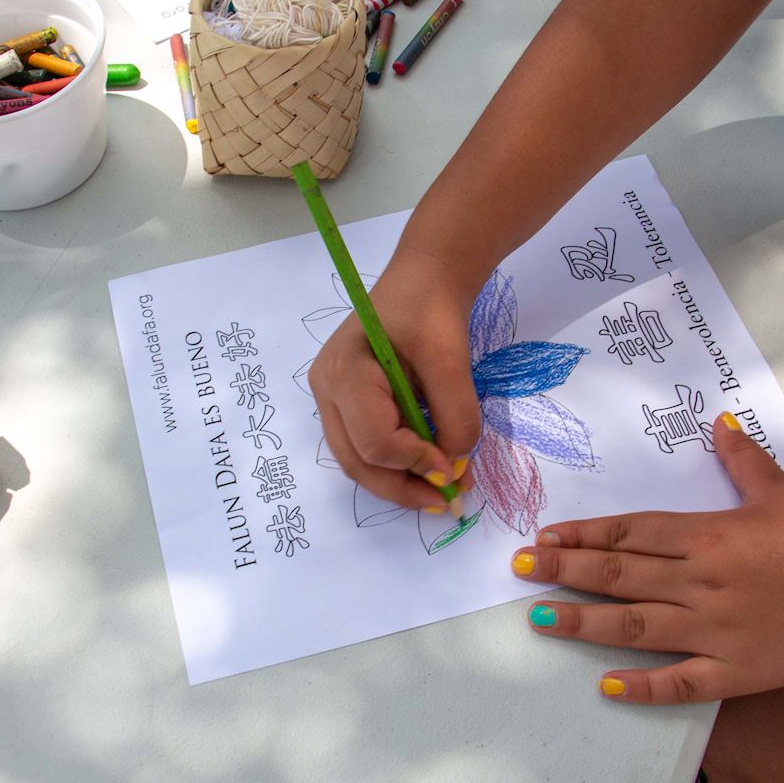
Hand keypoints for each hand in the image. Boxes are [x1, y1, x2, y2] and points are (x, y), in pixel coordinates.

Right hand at [309, 244, 480, 509]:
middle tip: (448, 501)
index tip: (456, 467)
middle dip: (403, 487)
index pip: (375, 440)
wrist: (425, 281)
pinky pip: (367, 446)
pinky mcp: (347, 405)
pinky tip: (429, 465)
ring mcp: (332, 399)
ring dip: (401, 481)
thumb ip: (456, 416)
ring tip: (443, 489)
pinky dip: (398, 464)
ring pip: (359, 461)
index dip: (416, 462)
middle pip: (357, 461)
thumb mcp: (452, 359)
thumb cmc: (432, 310)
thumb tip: (455, 466)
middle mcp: (327, 390)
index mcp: (344, 371)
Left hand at [510, 413, 783, 703]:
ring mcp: (716, 630)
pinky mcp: (736, 672)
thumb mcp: (781, 490)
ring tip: (538, 617)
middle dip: (563, 570)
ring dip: (582, 622)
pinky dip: (642, 686)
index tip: (544, 535)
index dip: (584, 535)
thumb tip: (719, 422)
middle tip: (518, 568)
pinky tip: (605, 685)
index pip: (630, 533)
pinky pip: (680, 682)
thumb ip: (742, 459)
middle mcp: (702, 582)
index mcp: (709, 535)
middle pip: (619, 575)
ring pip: (634, 626)